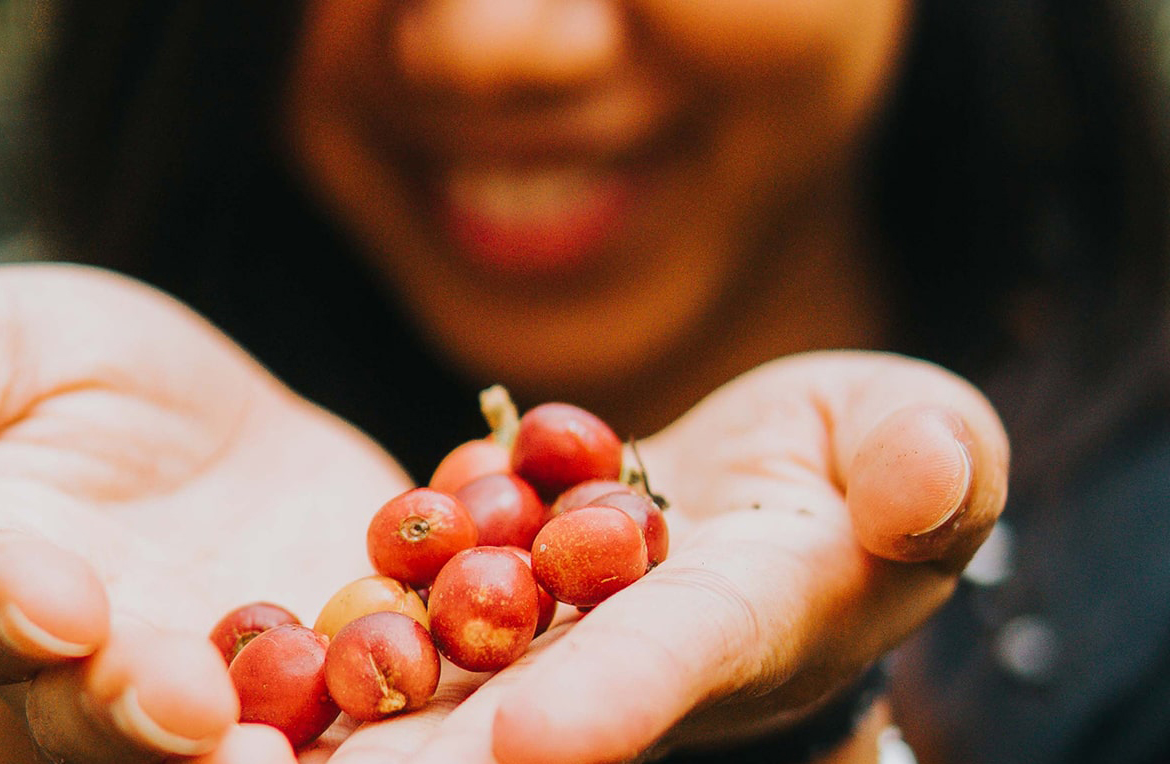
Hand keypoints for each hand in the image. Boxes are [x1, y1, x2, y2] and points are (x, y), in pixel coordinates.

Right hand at [0, 264, 412, 763]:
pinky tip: (432, 693)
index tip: (56, 602)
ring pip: (222, 737)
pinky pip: (354, 704)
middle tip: (188, 707)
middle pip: (100, 707)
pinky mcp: (327, 676)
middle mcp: (88, 663)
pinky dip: (389, 700)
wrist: (199, 425)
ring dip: (254, 748)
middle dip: (142, 706)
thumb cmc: (58, 370)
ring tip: (285, 751)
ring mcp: (213, 683)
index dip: (9, 605)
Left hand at [313, 351, 1004, 763]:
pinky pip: (395, 609)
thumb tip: (928, 473)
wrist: (761, 488)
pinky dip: (324, 637)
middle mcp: (628, 657)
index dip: (611, 701)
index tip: (531, 742)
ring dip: (352, 709)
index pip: (677, 666)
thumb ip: (930, 458)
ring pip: (438, 677)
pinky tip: (238, 660)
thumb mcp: (911, 437)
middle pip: (525, 711)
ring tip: (245, 740)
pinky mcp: (479, 599)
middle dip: (437, 751)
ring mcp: (543, 637)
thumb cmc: (858, 463)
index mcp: (747, 622)